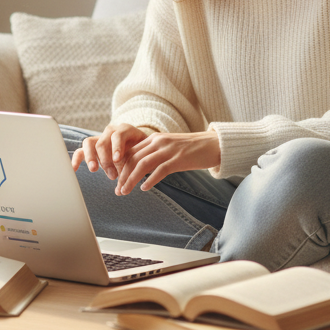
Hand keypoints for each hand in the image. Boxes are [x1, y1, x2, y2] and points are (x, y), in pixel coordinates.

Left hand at [72, 126, 220, 194]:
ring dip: (131, 179)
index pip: (131, 152)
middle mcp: (158, 142)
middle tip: (117, 190)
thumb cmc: (192, 149)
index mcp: (154, 138)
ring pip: (142, 165)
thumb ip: (154, 154)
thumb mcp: (169, 148)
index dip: (121, 167)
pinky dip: (150, 180)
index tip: (116, 181)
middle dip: (122, 176)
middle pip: (133, 159)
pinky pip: (160, 170)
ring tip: (125, 191)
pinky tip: (144, 188)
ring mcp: (168, 150)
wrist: (214, 144)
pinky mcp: (179, 159)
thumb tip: (140, 169)